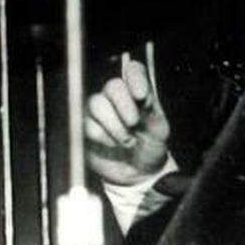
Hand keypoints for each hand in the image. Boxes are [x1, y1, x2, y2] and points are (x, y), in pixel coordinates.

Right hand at [85, 59, 170, 185]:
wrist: (138, 173)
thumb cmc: (150, 146)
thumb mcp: (159, 128)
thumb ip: (152, 109)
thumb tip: (141, 96)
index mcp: (138, 91)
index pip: (133, 70)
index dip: (135, 78)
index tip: (141, 96)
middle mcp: (117, 97)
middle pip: (113, 86)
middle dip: (124, 105)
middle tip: (134, 124)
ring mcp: (100, 110)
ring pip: (96, 103)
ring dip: (114, 125)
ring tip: (127, 141)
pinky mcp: (85, 125)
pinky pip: (87, 124)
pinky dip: (102, 136)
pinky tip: (112, 144)